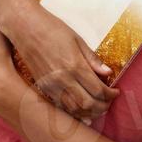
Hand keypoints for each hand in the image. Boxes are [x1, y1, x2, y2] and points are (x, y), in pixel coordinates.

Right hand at [6, 0, 119, 121]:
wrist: (25, 28)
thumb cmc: (53, 29)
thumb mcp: (78, 40)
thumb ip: (93, 59)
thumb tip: (108, 72)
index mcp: (75, 66)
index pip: (98, 90)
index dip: (110, 95)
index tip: (116, 92)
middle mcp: (63, 79)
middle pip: (88, 104)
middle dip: (102, 106)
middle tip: (109, 102)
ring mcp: (51, 86)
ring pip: (74, 109)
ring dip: (88, 113)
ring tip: (98, 108)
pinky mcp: (43, 88)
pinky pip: (60, 106)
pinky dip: (73, 112)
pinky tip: (81, 111)